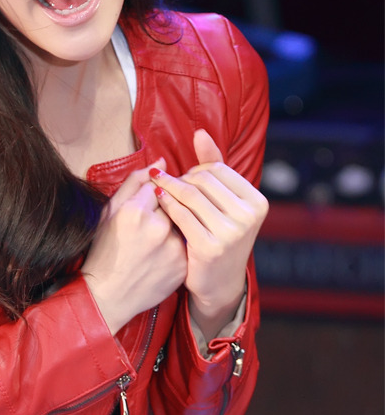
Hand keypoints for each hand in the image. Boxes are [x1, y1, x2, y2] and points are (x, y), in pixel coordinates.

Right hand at [83, 159, 187, 334]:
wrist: (108, 296)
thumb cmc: (104, 252)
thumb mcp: (109, 213)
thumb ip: (135, 183)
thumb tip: (161, 163)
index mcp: (135, 211)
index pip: (158, 186)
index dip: (153, 195)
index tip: (147, 205)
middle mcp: (157, 227)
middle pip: (175, 203)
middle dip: (168, 208)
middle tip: (150, 227)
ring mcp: (173, 248)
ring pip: (184, 222)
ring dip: (175, 226)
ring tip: (152, 244)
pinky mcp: (184, 264)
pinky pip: (188, 243)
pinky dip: (179, 245)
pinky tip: (160, 256)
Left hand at [151, 130, 268, 340]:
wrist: (218, 282)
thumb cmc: (218, 235)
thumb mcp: (223, 202)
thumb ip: (213, 166)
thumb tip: (199, 132)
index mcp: (257, 202)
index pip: (217, 169)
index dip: (195, 171)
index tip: (183, 178)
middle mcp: (249, 216)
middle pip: (203, 180)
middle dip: (181, 179)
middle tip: (166, 183)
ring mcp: (231, 233)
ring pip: (190, 195)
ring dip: (169, 187)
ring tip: (157, 186)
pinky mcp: (210, 247)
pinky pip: (180, 215)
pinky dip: (166, 204)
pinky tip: (158, 200)